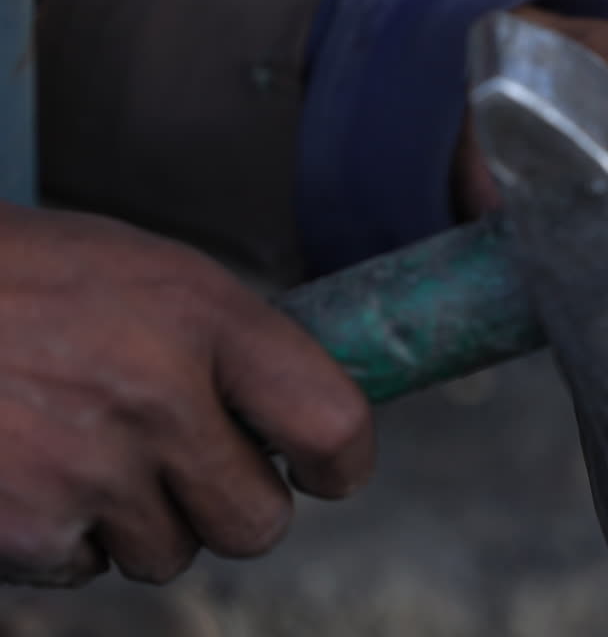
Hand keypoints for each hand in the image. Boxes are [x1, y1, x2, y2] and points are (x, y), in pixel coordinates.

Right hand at [0, 203, 372, 585]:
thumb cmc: (19, 277)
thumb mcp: (145, 272)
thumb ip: (228, 342)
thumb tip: (296, 414)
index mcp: (202, 315)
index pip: (333, 423)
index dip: (342, 462)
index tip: (326, 469)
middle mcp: (157, 395)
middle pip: (258, 524)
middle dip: (232, 508)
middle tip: (193, 471)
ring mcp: (88, 469)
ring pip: (170, 554)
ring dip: (141, 521)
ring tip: (87, 451)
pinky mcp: (25, 527)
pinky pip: (87, 568)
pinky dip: (66, 536)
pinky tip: (32, 470)